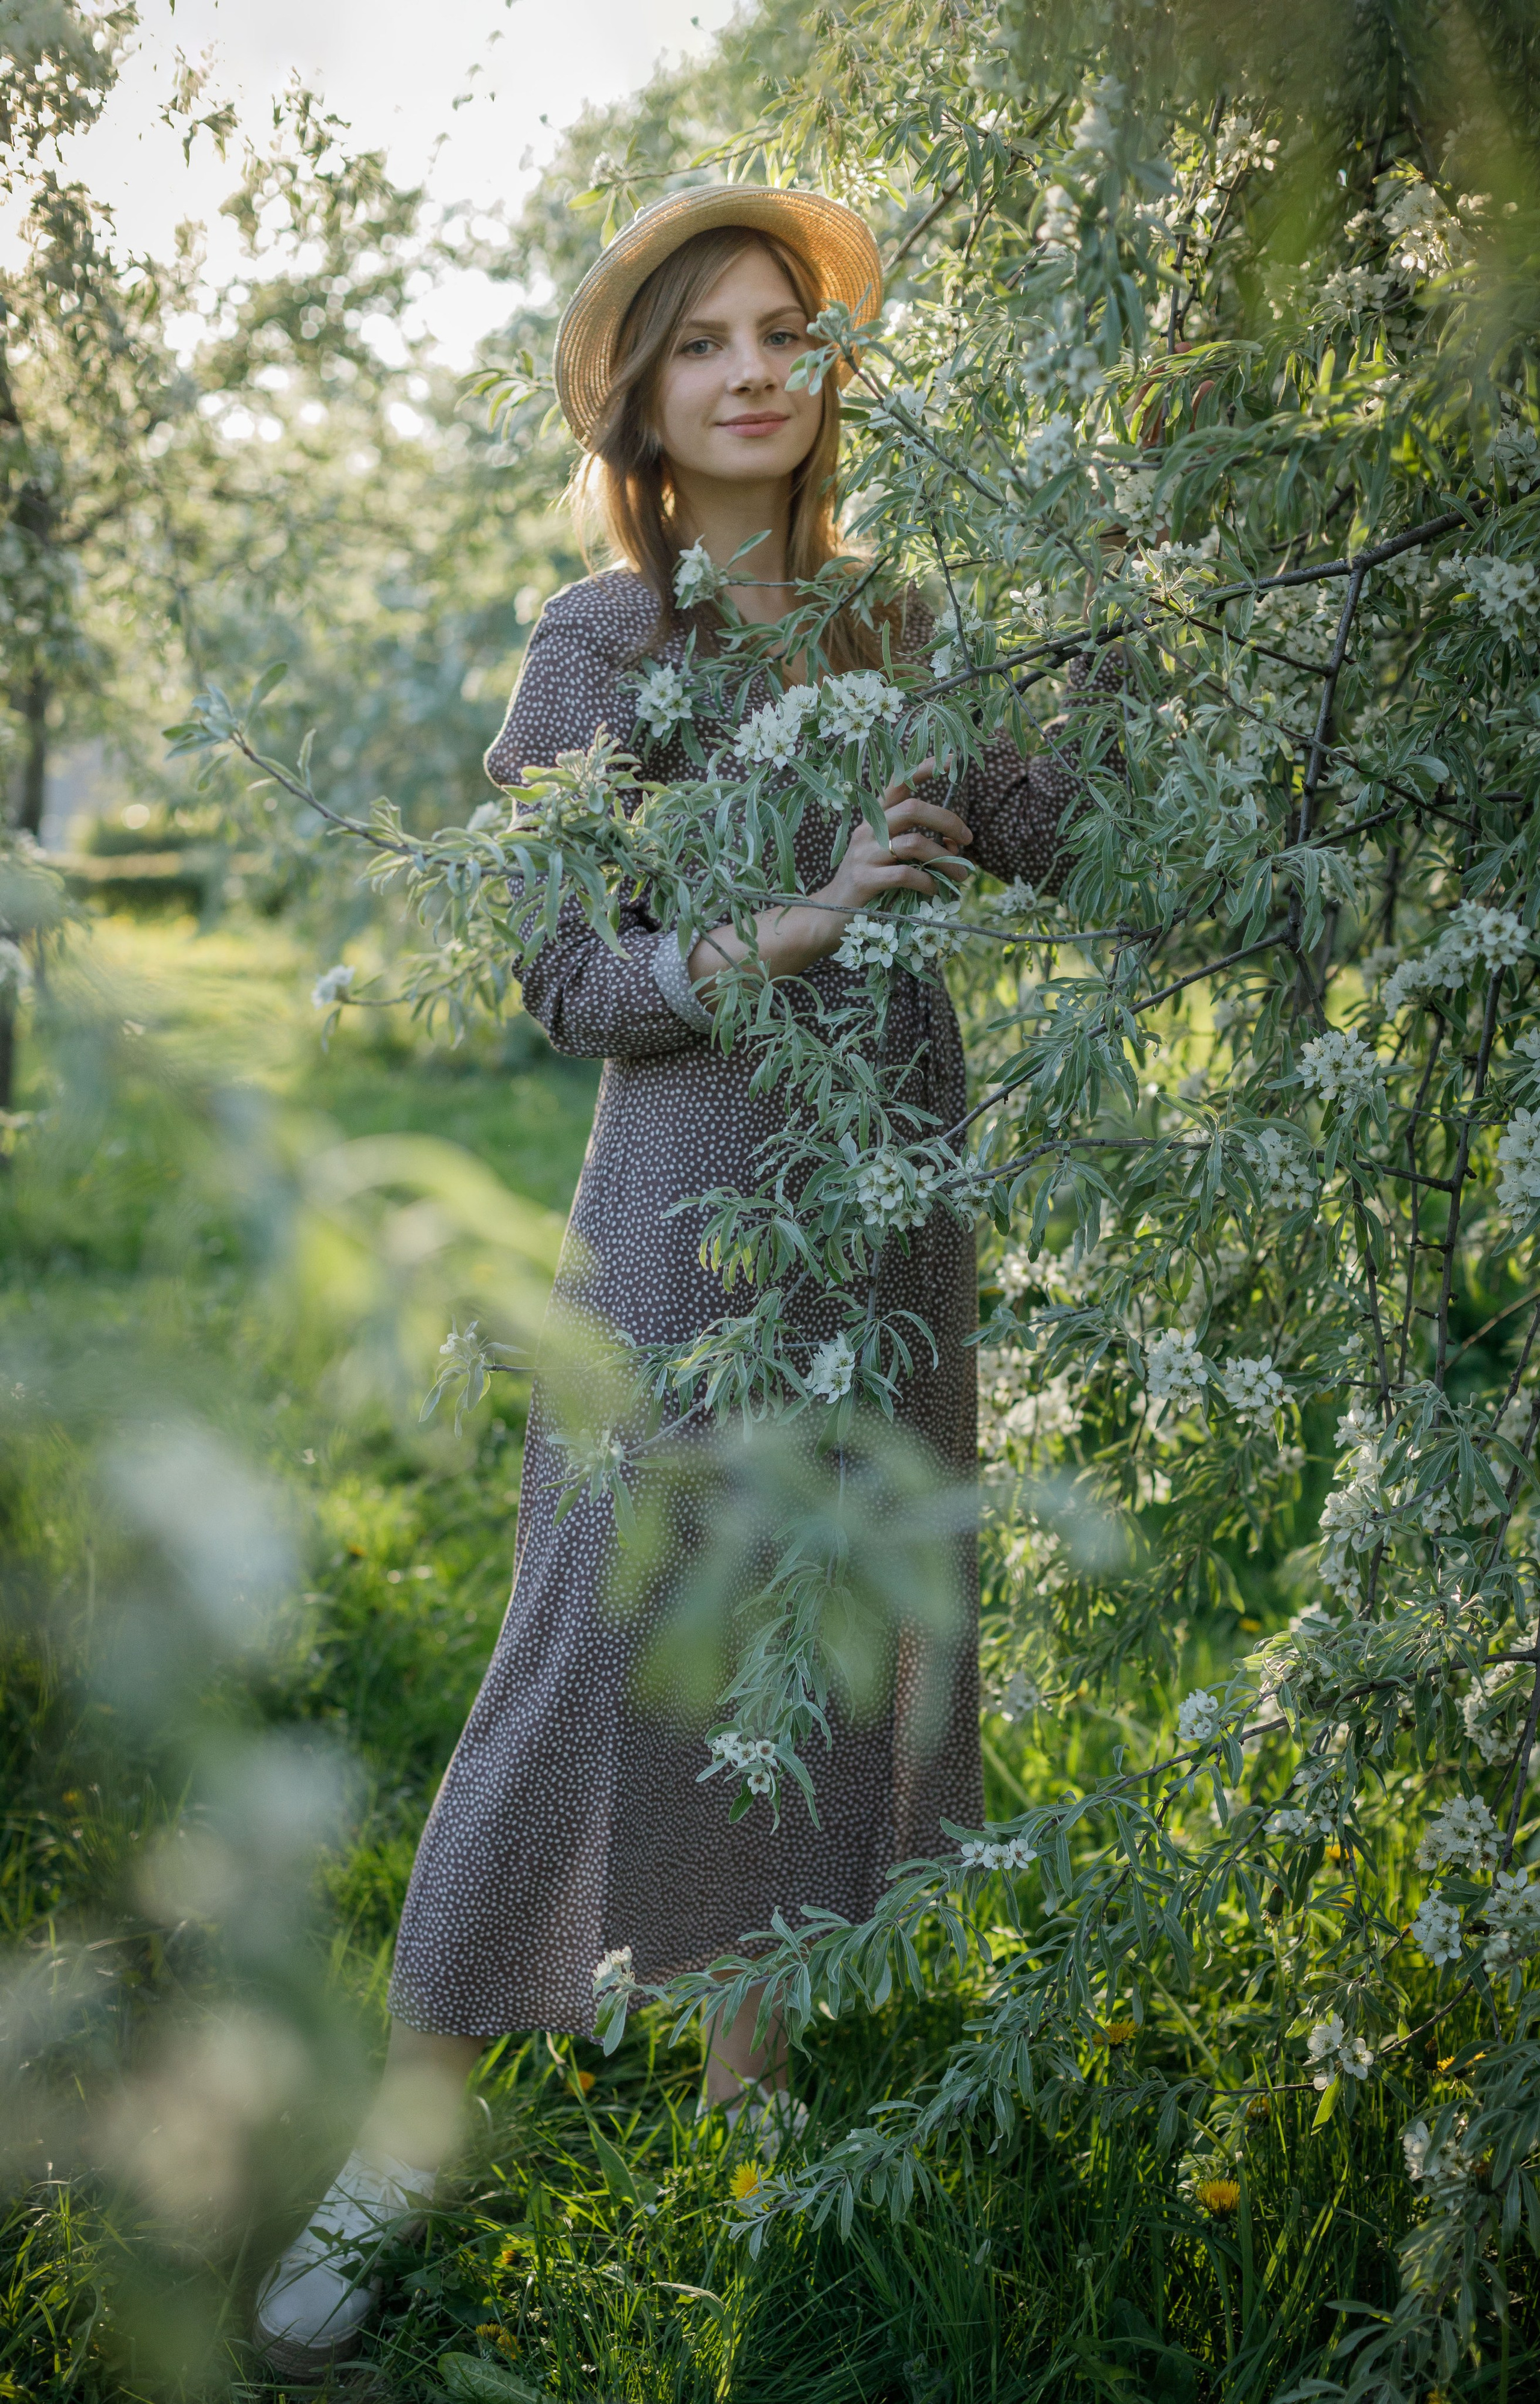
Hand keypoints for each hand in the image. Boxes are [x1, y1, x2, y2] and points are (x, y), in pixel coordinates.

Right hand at [685, 763, 973, 991]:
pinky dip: (928, 882)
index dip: (922, 769)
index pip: (897, 784)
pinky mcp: (864, 880)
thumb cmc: (869, 887)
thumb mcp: (892, 860)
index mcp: (875, 820)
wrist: (830, 916)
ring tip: (959, 876)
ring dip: (944, 859)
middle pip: (914, 808)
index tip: (949, 762)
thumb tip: (955, 843)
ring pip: (915, 843)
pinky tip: (935, 891)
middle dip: (947, 820)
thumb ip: (921, 847)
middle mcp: (868, 830)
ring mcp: (864, 854)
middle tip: (967, 840)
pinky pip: (905, 874)